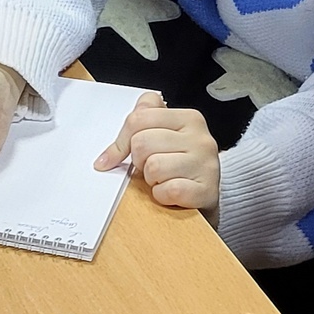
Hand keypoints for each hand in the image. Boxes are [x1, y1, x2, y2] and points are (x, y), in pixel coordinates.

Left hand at [98, 92, 219, 211]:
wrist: (206, 195)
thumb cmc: (181, 164)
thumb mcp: (163, 137)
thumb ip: (138, 129)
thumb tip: (106, 156)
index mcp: (188, 118)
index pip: (139, 117)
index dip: (123, 140)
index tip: (122, 154)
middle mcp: (200, 138)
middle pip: (142, 143)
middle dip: (139, 161)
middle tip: (151, 166)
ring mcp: (206, 164)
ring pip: (154, 166)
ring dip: (151, 180)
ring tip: (163, 179)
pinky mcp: (206, 190)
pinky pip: (168, 190)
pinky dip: (162, 196)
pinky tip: (170, 193)